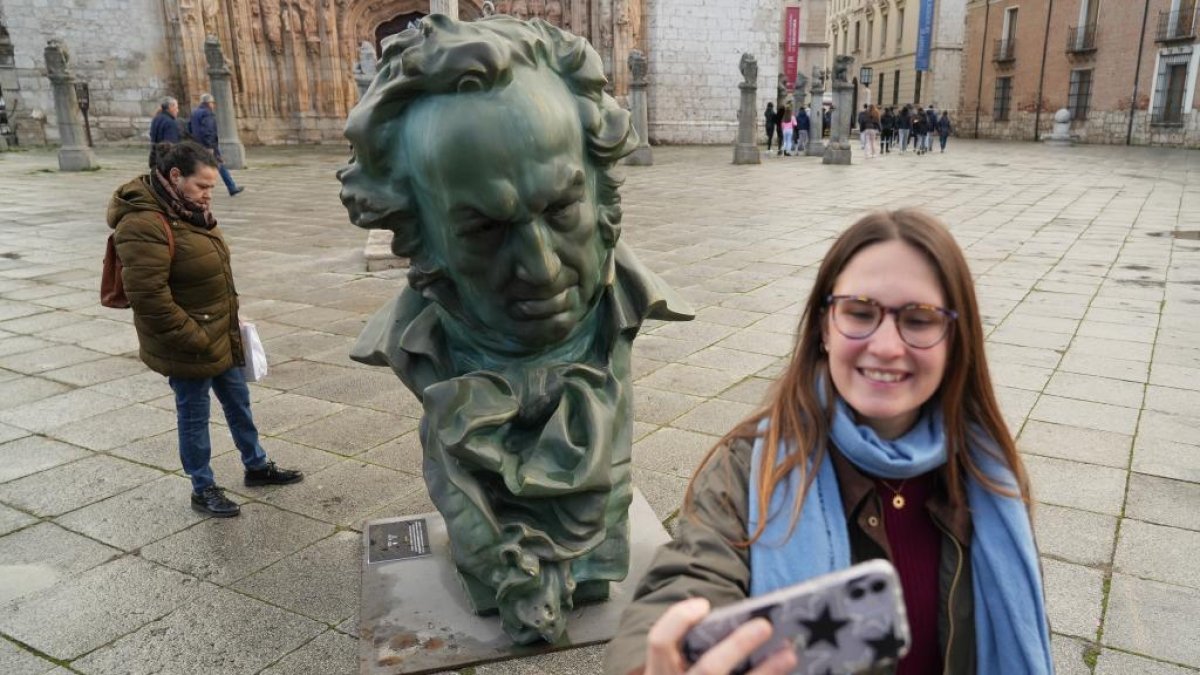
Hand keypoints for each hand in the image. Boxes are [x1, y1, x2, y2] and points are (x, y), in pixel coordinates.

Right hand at [644, 598, 796, 674]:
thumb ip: (693, 650)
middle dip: (738, 645)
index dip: (680, 619)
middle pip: (709, 669)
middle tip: (765, 625)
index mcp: (659, 674)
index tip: (705, 604)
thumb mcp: (677, 669)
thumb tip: (741, 623)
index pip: (660, 641)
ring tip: (789, 653)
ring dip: (766, 672)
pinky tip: (781, 672)